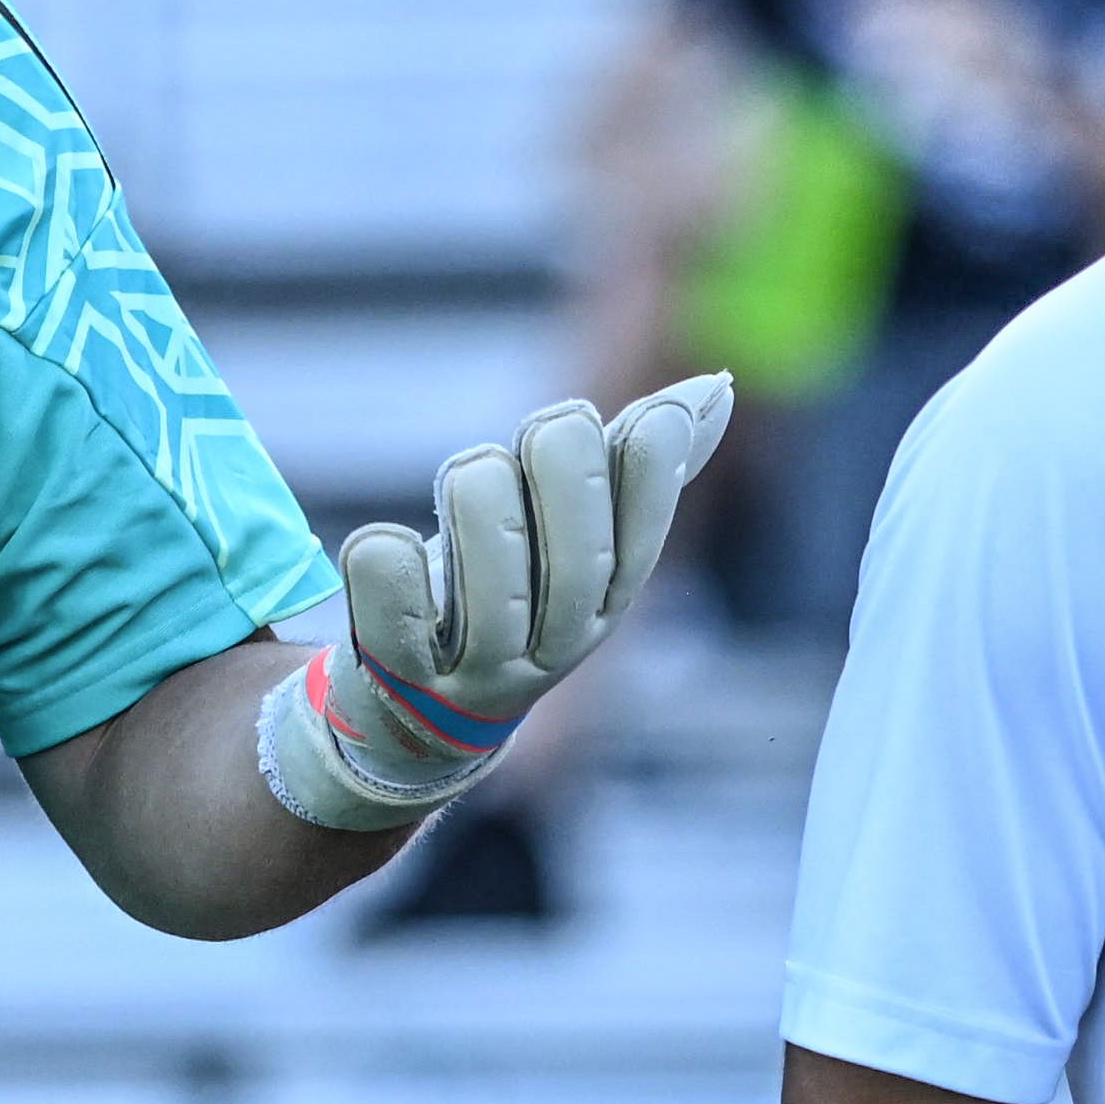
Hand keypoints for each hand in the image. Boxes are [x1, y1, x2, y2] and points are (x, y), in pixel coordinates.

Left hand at [259, 376, 735, 826]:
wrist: (415, 716)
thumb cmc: (506, 592)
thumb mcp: (576, 534)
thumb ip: (636, 464)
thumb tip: (718, 386)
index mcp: (606, 602)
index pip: (645, 542)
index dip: (653, 474)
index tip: (647, 414)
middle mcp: (552, 646)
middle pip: (579, 566)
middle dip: (567, 477)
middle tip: (543, 426)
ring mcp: (477, 670)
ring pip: (494, 592)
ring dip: (481, 508)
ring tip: (471, 470)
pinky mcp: (399, 677)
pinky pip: (394, 618)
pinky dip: (387, 565)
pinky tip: (386, 537)